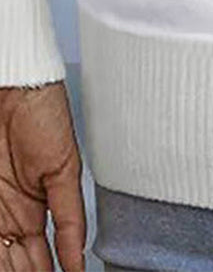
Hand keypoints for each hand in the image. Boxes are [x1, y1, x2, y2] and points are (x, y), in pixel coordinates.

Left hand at [0, 83, 85, 271]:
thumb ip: (70, 218)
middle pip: (15, 264)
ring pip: (1, 256)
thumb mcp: (65, 171)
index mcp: (32, 212)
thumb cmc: (45, 114)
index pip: (40, 261)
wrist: (19, 87)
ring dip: (10, 268)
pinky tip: (6, 262)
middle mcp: (8, 217)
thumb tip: (78, 259)